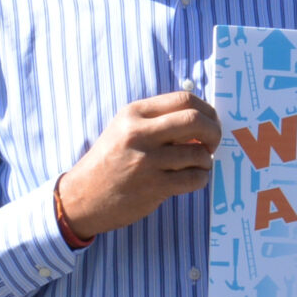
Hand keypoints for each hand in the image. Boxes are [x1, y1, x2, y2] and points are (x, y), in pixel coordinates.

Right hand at [57, 90, 221, 239]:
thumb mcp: (125, 128)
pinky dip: (201, 178)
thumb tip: (201, 119)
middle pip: (195, 120)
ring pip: (198, 153)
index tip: (210, 121)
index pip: (183, 99)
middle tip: (213, 142)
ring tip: (200, 164)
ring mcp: (146, 161)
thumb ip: (157, 120)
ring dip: (207, 160)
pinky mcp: (153, 187)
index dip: (206, 109)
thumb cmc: (109, 160)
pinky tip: (194, 178)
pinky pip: (193, 179)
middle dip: (214, 131)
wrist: (82, 196)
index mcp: (134, 113)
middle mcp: (140, 133)